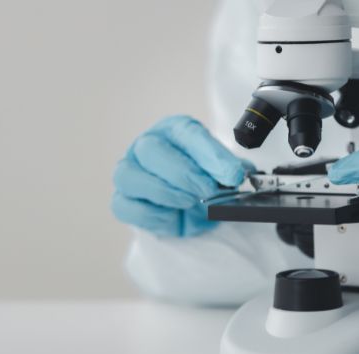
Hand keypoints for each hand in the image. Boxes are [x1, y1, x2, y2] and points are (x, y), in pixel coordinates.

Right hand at [112, 115, 253, 236]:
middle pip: (151, 149)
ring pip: (130, 175)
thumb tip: (238, 173)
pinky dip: (152, 215)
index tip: (233, 174)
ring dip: (164, 192)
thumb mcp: (221, 173)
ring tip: (190, 203)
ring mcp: (129, 172)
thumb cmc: (202, 181)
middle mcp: (146, 146)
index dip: (210, 155)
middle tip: (208, 190)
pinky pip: (126, 206)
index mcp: (174, 131)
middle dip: (183, 173)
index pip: (187, 134)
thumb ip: (229, 171)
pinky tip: (173, 218)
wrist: (188, 206)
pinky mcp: (121, 200)